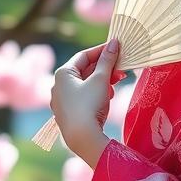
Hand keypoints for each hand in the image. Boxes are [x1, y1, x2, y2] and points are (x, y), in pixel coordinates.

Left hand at [50, 38, 126, 155]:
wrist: (82, 138)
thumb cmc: (89, 105)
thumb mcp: (100, 80)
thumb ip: (107, 60)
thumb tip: (114, 42)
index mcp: (63, 73)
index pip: (84, 55)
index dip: (102, 50)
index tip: (117, 48)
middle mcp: (58, 85)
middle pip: (84, 70)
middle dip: (105, 69)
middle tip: (122, 69)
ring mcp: (62, 100)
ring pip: (85, 84)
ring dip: (102, 82)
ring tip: (116, 84)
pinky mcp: (68, 113)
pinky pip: (83, 97)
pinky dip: (96, 93)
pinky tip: (108, 98)